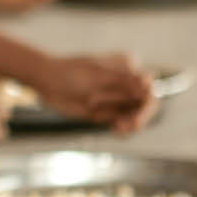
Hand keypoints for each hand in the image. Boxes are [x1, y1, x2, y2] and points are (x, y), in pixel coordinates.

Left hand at [34, 54, 157, 133]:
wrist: (46, 82)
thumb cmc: (71, 73)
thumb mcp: (98, 76)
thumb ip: (124, 82)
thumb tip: (149, 84)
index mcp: (127, 67)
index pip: (148, 85)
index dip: (148, 96)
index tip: (142, 102)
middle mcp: (126, 83)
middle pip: (146, 102)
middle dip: (142, 113)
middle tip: (133, 124)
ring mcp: (117, 99)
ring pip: (136, 114)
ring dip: (133, 122)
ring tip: (121, 126)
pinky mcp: (107, 113)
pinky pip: (123, 123)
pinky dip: (124, 127)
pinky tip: (117, 128)